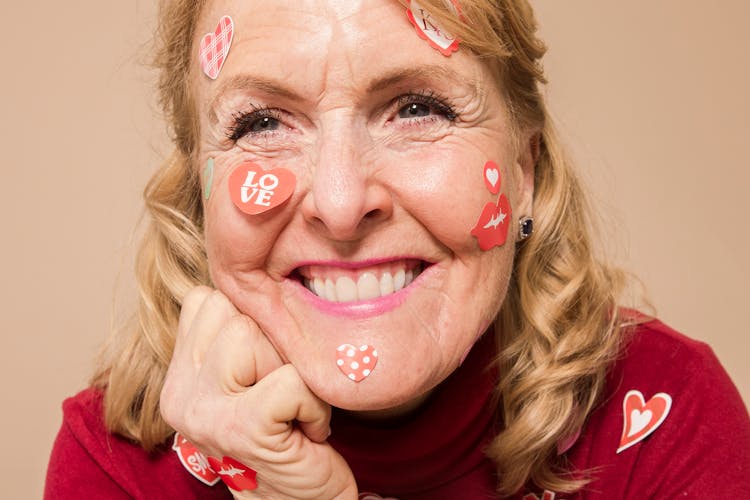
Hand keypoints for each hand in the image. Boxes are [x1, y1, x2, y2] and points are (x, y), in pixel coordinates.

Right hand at [160, 286, 357, 498]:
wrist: (301, 499)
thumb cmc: (286, 430)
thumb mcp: (253, 375)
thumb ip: (239, 332)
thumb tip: (261, 269)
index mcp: (178, 374)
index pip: (206, 299)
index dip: (252, 322)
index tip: (266, 369)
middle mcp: (179, 392)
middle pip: (233, 310)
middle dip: (275, 345)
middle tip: (283, 392)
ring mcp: (204, 412)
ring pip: (255, 334)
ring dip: (296, 372)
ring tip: (294, 410)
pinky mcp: (241, 428)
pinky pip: (291, 378)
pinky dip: (313, 402)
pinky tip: (307, 430)